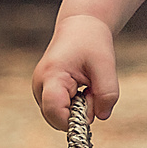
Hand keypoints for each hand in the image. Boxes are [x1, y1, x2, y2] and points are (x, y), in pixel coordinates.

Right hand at [31, 13, 118, 129]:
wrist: (79, 28)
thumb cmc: (91, 42)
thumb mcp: (106, 66)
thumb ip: (107, 94)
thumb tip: (102, 117)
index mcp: (51, 76)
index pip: (55, 112)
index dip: (74, 120)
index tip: (92, 105)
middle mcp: (39, 86)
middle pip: (56, 120)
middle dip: (78, 114)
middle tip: (90, 91)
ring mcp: (39, 90)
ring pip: (58, 117)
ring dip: (76, 110)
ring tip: (85, 87)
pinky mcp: (44, 93)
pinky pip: (59, 111)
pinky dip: (73, 106)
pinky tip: (79, 89)